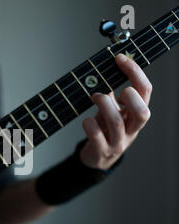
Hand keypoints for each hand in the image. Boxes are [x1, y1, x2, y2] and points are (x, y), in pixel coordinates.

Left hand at [80, 53, 151, 169]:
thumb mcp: (113, 110)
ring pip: (116, 123)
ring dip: (103, 105)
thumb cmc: (106, 130)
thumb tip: (104, 68)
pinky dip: (89, 125)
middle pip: (142, 112)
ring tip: (95, 97)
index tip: (119, 58)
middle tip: (114, 90)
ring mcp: (118, 142)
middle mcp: (131, 129)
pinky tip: (86, 120)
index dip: (135, 72)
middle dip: (129, 96)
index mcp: (136, 114)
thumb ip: (111, 93)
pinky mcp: (102, 150)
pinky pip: (97, 137)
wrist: (98, 157)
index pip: (145, 91)